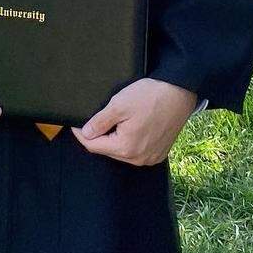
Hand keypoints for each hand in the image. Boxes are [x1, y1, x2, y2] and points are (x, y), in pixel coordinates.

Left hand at [72, 78, 197, 166]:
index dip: (81, 134)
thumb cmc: (150, 96)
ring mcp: (150, 158)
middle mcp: (139, 159)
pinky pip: (137, 152)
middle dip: (98, 137)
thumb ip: (100, 121)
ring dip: (113, 140)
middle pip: (108, 150)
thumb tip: (86, 133)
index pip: (94, 146)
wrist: (179, 93)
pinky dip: (129, 142)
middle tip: (93, 121)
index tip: (73, 124)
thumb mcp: (119, 104)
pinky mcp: (159, 153)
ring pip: (122, 152)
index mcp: (126, 148)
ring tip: (112, 123)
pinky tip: (129, 128)